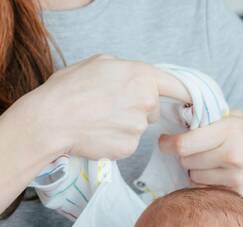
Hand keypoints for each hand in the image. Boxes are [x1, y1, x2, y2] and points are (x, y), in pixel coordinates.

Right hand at [25, 56, 187, 161]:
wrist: (52, 120)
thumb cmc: (70, 88)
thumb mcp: (99, 63)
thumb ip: (125, 70)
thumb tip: (134, 78)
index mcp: (141, 75)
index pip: (175, 84)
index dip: (183, 93)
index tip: (190, 100)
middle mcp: (146, 101)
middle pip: (152, 109)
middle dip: (137, 109)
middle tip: (109, 107)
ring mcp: (138, 127)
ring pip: (138, 128)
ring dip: (124, 126)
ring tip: (97, 120)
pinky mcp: (128, 148)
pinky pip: (127, 144)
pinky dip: (115, 142)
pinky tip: (97, 134)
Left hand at [158, 109, 242, 203]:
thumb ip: (214, 118)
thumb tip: (183, 118)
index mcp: (230, 131)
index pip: (184, 144)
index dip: (168, 144)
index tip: (164, 142)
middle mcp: (232, 156)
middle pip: (186, 162)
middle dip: (185, 156)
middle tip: (194, 151)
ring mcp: (236, 178)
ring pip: (194, 179)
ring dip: (196, 171)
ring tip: (212, 162)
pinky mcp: (241, 195)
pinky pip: (210, 190)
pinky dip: (210, 184)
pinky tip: (223, 174)